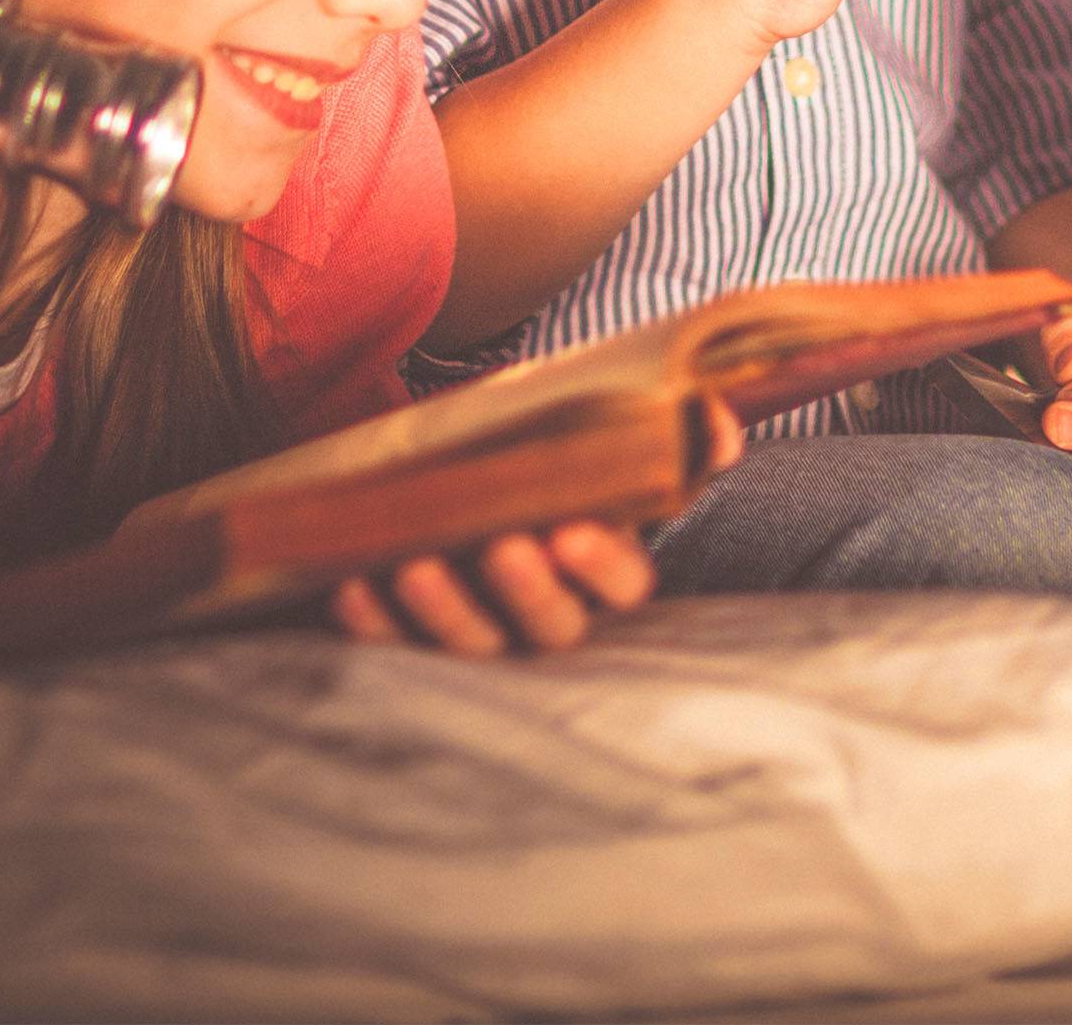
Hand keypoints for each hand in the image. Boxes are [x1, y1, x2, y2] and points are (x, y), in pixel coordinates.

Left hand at [328, 402, 744, 654]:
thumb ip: (677, 425)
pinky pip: (397, 645)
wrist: (473, 466)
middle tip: (501, 547)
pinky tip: (351, 589)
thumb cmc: (553, 449)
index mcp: (607, 567)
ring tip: (411, 566)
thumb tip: (720, 430)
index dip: (601, 564)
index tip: (571, 529)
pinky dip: (375, 623)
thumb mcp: (609, 427)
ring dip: (443, 613)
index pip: (623, 586)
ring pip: (474, 646)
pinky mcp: (418, 636)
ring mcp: (486, 631)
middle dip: (526, 593)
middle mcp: (551, 612)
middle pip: (549, 628)